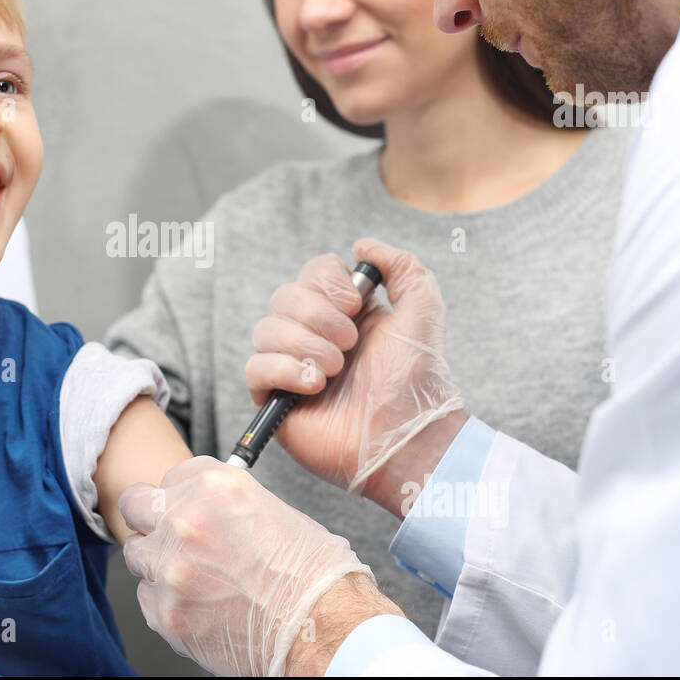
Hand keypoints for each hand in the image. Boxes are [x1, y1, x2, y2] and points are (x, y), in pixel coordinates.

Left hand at [120, 456, 388, 676]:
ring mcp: (170, 569)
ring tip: (195, 576)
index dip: (181, 494)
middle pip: (136, 506)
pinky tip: (199, 604)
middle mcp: (185, 522)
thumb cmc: (313, 575)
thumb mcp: (273, 511)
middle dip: (152, 519)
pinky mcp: (165, 613)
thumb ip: (224, 505)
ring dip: (158, 561)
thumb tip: (206, 510)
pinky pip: (146, 598)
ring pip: (138, 555)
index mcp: (214, 486)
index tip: (188, 506)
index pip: (170, 475)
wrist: (324, 629)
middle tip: (172, 536)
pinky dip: (165, 600)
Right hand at [245, 238, 466, 502]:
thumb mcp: (423, 310)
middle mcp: (314, 334)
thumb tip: (360, 244)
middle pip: (284, 296)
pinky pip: (255, 367)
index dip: (328, 282)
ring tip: (334, 372)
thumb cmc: (417, 379)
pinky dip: (284, 370)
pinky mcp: (274, 399)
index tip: (357, 305)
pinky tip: (314, 386)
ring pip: (266, 329)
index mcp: (344, 312)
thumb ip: (402, 265)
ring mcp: (291, 366)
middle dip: (319, 317)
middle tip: (350, 346)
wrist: (407, 435)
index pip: (313, 272)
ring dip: (305, 345)